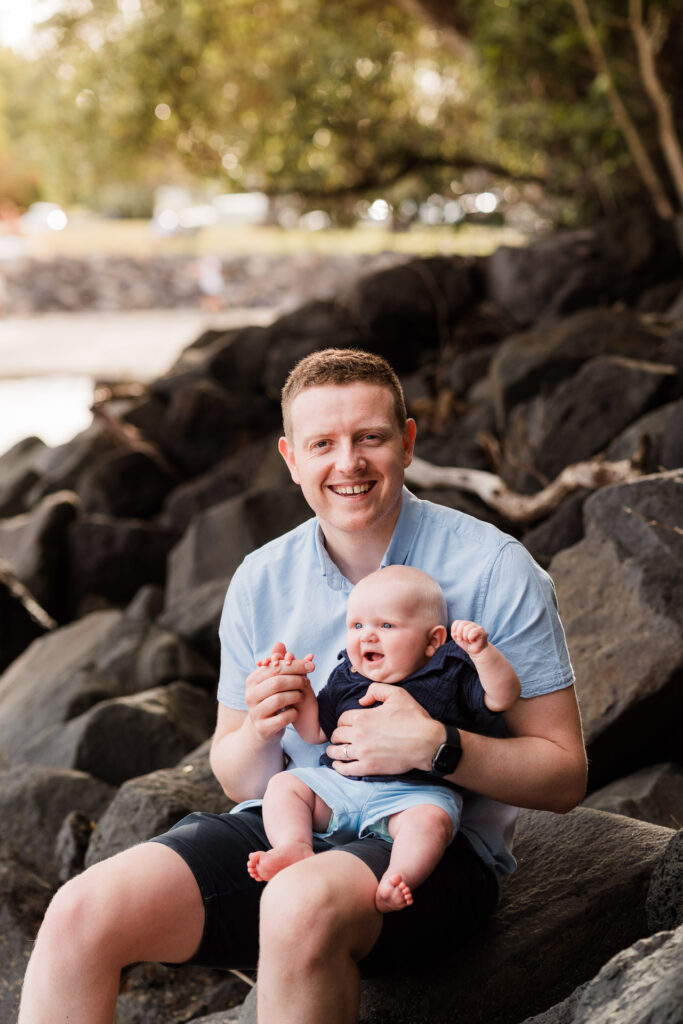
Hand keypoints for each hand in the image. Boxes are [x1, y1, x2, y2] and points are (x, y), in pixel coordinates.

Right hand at [246, 641, 314, 742]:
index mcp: (252, 680)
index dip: (295, 665)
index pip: (275, 667)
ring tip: (301, 695)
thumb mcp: (273, 680)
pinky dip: (293, 713)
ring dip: (296, 696)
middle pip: (277, 682)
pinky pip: (283, 717)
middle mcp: (250, 696)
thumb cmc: (271, 698)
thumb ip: (278, 662)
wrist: (263, 728)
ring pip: (279, 699)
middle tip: (308, 680)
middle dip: (296, 679)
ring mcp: (255, 713)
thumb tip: (280, 643)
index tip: (311, 664)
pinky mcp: (263, 728)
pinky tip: (295, 711)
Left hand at [327, 683, 443, 776]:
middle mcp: (358, 735)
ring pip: (337, 752)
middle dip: (337, 735)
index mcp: (362, 717)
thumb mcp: (397, 694)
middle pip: (337, 735)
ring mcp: (363, 752)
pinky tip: (338, 765)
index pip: (342, 719)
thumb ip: (375, 690)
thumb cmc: (414, 718)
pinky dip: (339, 767)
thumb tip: (362, 700)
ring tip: (334, 751)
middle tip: (340, 737)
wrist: (427, 743)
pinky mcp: (369, 767)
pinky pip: (346, 769)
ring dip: (333, 751)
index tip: (346, 724)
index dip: (344, 721)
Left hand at [451, 619, 487, 655]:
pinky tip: (472, 640)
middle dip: (459, 633)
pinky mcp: (481, 631)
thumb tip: (453, 633)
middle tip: (460, 639)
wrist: (477, 651)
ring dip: (465, 637)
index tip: (455, 636)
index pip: (457, 622)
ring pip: (467, 628)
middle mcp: (470, 624)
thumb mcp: (459, 641)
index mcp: (464, 625)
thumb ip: (455, 637)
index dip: (454, 629)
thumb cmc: (468, 645)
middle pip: (462, 624)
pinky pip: (473, 631)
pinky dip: (470, 637)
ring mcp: (476, 626)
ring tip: (468, 641)